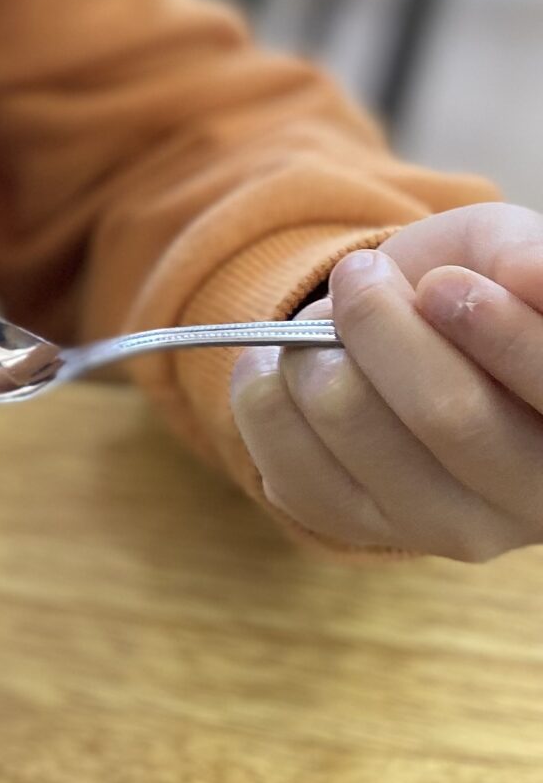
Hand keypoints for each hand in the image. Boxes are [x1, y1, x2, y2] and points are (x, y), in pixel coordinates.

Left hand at [231, 204, 542, 558]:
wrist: (412, 337)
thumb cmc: (477, 287)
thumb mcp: (506, 253)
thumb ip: (526, 258)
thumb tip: (531, 276)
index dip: (495, 332)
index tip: (441, 285)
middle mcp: (531, 498)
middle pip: (445, 414)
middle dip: (380, 321)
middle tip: (361, 274)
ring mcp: (448, 526)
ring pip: (351, 422)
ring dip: (314, 347)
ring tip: (329, 323)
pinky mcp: (364, 530)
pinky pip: (282, 458)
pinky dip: (264, 389)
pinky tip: (293, 367)